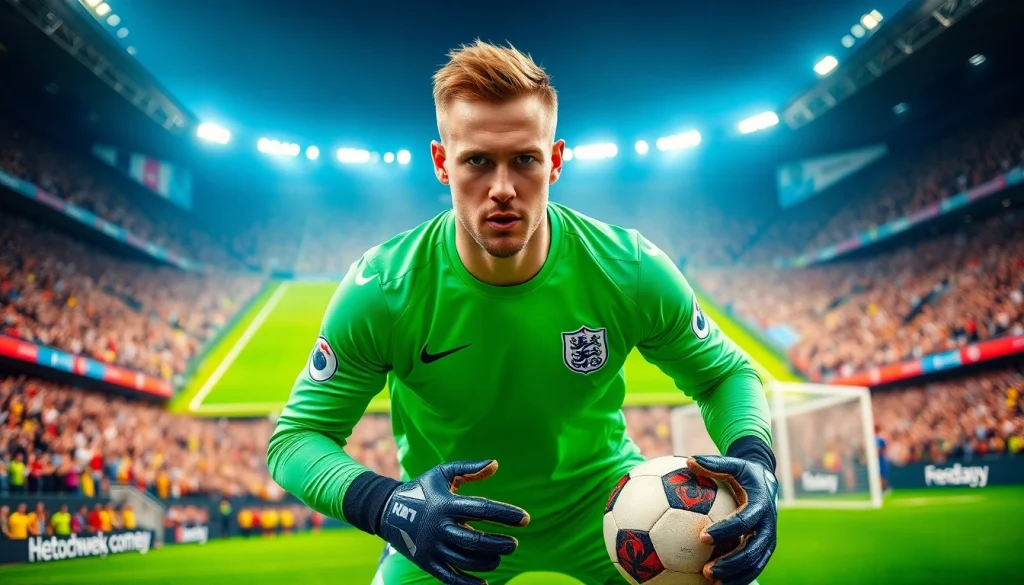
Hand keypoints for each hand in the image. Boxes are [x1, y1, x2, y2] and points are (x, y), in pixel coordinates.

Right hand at [378, 460, 528, 584]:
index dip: (506, 514)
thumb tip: (496, 464)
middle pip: (475, 540)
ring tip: (500, 557)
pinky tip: (485, 583)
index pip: (482, 509)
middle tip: (514, 544)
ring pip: (465, 560)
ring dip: (488, 561)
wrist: (387, 511)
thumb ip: (469, 469)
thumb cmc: (422, 489)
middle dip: (499, 544)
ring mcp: (433, 547)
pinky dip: (468, 583)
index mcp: (446, 504)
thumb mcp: (442, 473)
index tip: (525, 519)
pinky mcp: (427, 562)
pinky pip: (450, 578)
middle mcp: (440, 527)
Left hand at [687, 454, 777, 584]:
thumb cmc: (744, 472)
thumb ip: (713, 463)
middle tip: (707, 570)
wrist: (767, 481)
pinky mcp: (764, 549)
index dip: (725, 530)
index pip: (743, 521)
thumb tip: (689, 460)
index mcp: (760, 506)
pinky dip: (738, 578)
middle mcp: (767, 526)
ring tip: (711, 582)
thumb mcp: (733, 464)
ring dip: (735, 576)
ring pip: (754, 564)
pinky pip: (753, 567)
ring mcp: (767, 540)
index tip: (703, 537)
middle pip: (751, 550)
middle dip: (731, 563)